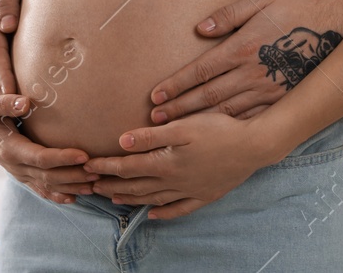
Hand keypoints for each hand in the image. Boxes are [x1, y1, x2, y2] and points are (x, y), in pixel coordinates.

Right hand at [0, 90, 96, 202]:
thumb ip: (5, 102)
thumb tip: (26, 102)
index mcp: (8, 149)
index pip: (40, 158)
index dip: (62, 158)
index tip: (84, 155)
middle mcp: (14, 166)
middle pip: (48, 176)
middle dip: (74, 175)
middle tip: (99, 171)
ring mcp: (18, 173)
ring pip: (47, 186)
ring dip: (71, 187)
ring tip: (96, 185)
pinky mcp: (21, 174)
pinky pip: (40, 189)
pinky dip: (57, 195)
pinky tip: (75, 198)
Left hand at [83, 111, 290, 218]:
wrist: (254, 147)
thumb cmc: (218, 130)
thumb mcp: (183, 127)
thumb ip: (151, 136)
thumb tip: (122, 141)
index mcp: (166, 162)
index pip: (128, 167)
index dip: (106, 166)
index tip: (87, 165)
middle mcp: (175, 181)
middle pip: (137, 185)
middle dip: (111, 184)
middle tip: (90, 185)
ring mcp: (190, 191)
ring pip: (154, 199)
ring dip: (132, 199)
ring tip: (114, 198)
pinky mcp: (205, 195)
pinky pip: (179, 209)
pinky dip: (164, 213)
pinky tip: (154, 215)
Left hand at [148, 0, 342, 122]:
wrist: (335, 28)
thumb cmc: (295, 10)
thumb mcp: (261, 1)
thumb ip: (228, 15)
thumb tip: (200, 30)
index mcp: (242, 48)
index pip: (200, 71)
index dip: (176, 85)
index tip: (155, 96)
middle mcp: (251, 73)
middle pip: (208, 96)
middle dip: (179, 109)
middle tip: (155, 120)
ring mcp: (266, 90)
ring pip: (225, 112)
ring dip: (197, 121)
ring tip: (175, 130)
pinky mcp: (279, 100)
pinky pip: (249, 118)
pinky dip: (228, 128)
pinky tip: (213, 136)